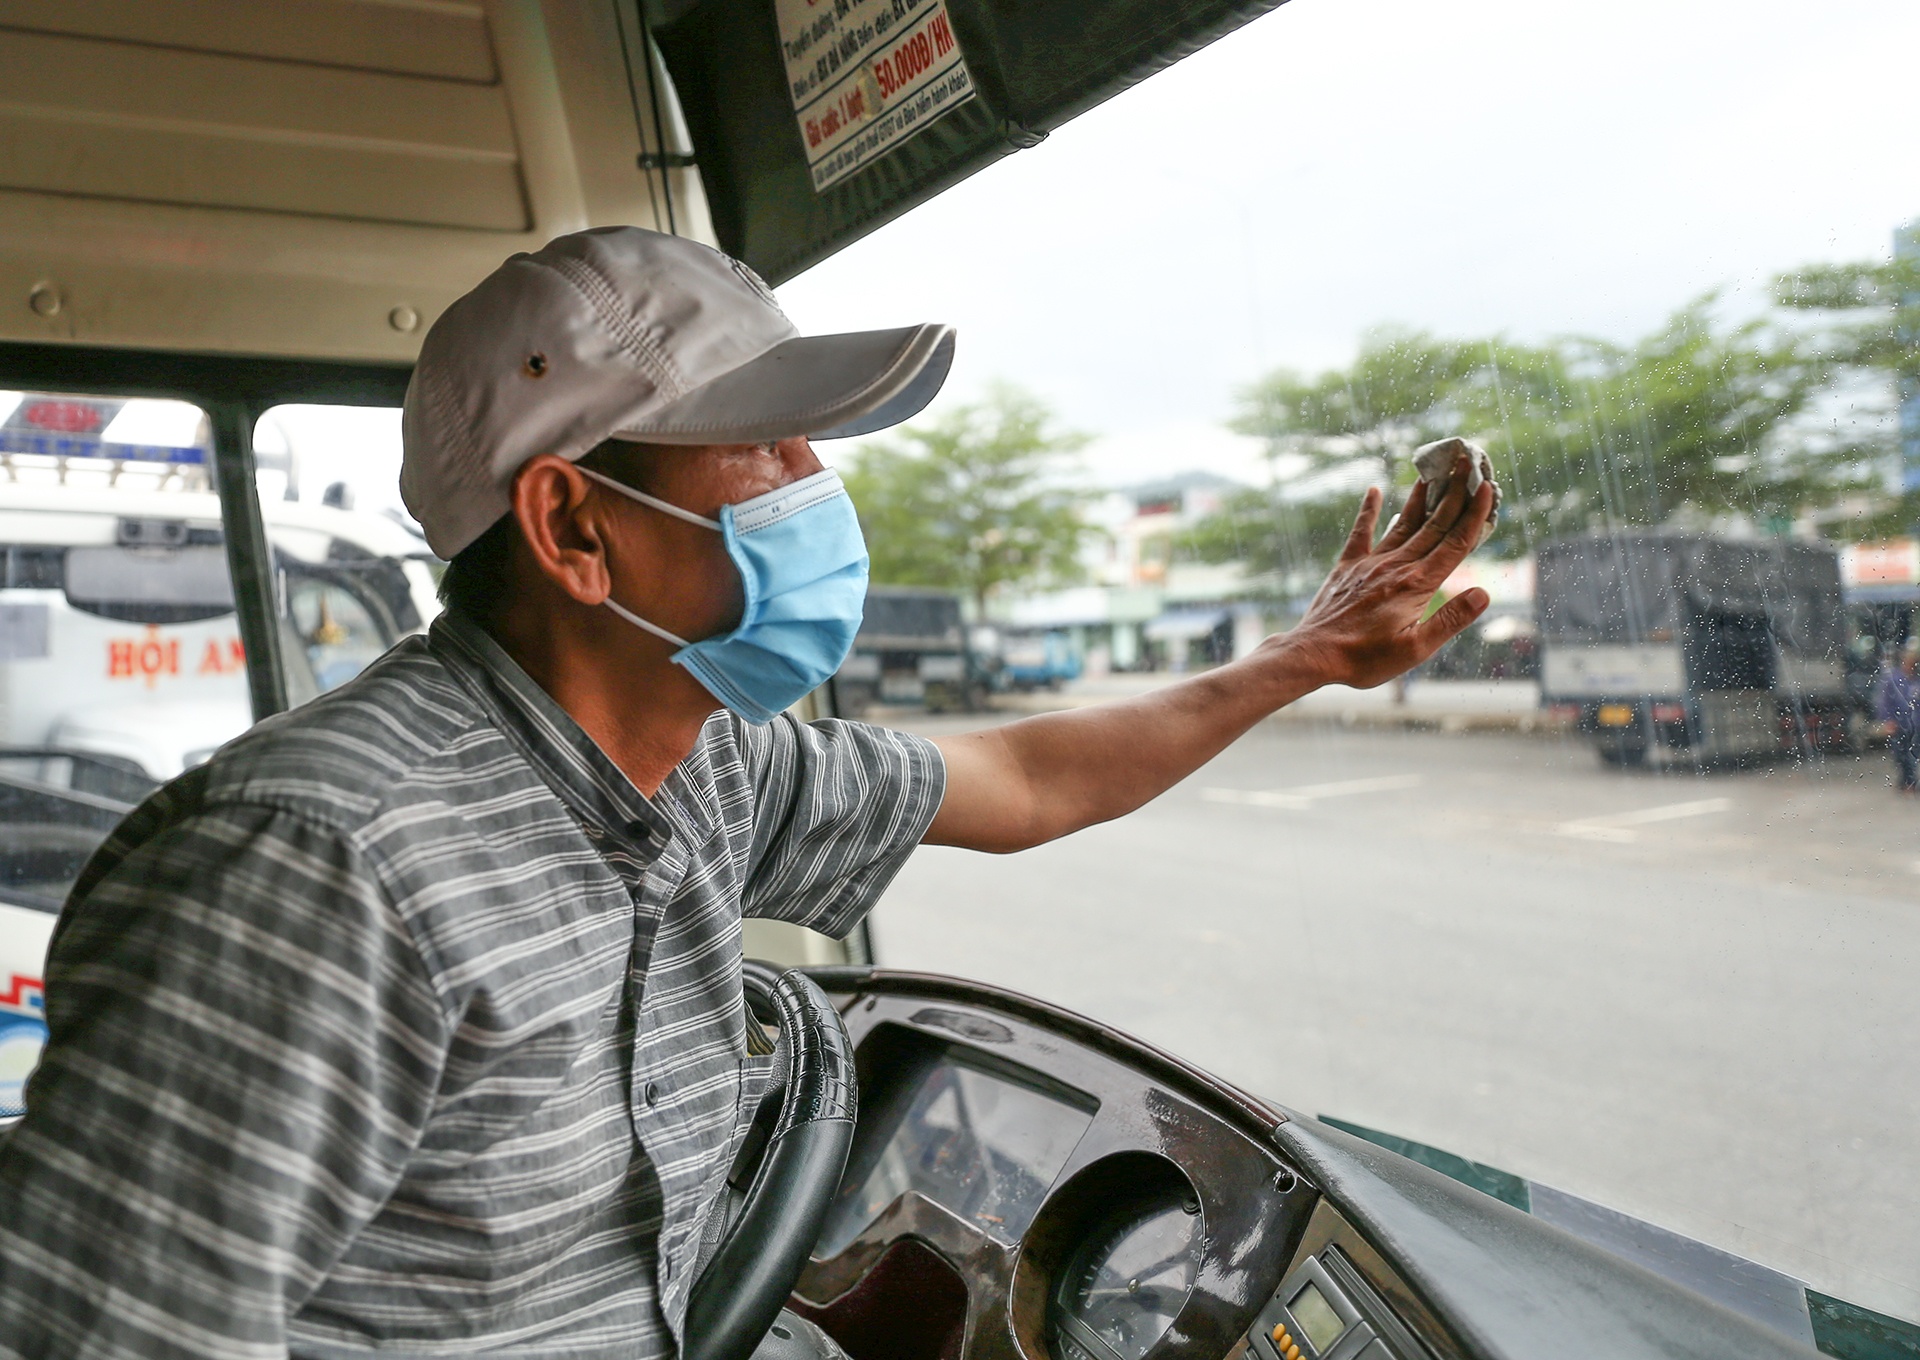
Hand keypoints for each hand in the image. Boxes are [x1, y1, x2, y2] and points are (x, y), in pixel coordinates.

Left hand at [1271, 455, 1494, 690]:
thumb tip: (1482, 592)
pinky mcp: (1346, 568)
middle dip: (1454, 494)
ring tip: (1433, 473)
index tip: (1486, 487)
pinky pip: (1360, 532)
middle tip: (1467, 464)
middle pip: (1434, 525)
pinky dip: (1367, 510)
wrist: (1313, 653)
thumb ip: (1450, 619)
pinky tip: (1373, 490)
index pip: (1455, 543)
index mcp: (1417, 584)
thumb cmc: (1365, 658)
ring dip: (1420, 498)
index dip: (1474, 514)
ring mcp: (1370, 564)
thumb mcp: (1416, 649)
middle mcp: (1396, 566)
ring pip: (1402, 524)